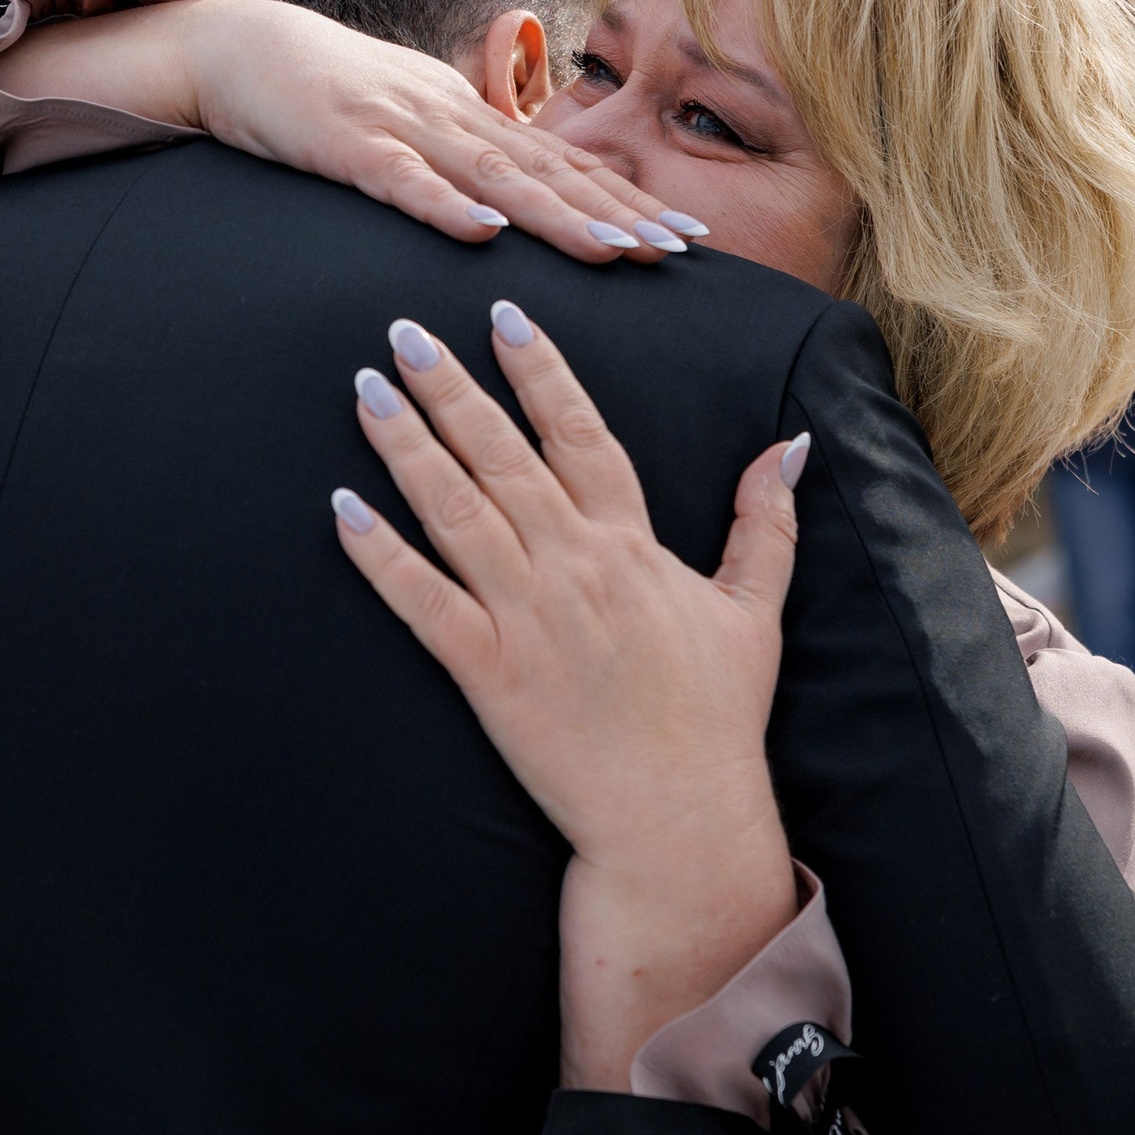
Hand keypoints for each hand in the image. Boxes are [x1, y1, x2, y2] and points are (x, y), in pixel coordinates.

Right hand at [181, 1, 691, 266]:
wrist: (237, 47)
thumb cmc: (319, 96)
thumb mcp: (400, 127)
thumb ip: (451, 163)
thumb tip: (504, 212)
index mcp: (464, 115)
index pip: (559, 161)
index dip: (624, 196)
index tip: (685, 233)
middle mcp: (448, 115)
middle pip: (546, 169)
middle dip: (617, 211)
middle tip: (681, 249)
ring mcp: (398, 125)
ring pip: (491, 174)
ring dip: (556, 215)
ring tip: (615, 251)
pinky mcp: (344, 142)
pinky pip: (399, 179)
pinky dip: (442, 206)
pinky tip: (482, 234)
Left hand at [327, 303, 803, 1083]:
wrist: (679, 819)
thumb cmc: (716, 719)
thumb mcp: (756, 611)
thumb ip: (767, 524)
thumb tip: (794, 446)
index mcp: (631, 545)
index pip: (581, 434)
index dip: (541, 371)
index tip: (503, 315)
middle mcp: (574, 567)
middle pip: (501, 456)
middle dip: (450, 387)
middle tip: (401, 329)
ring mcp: (526, 618)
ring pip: (454, 511)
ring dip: (405, 446)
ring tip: (365, 390)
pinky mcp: (487, 673)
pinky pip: (421, 601)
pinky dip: (378, 554)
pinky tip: (340, 508)